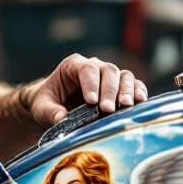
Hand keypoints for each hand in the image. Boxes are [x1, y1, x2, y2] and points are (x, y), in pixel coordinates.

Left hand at [22, 54, 147, 124]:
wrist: (55, 103)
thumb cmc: (47, 102)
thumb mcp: (42, 107)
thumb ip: (50, 111)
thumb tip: (61, 118)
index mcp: (74, 65)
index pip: (86, 69)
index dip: (91, 84)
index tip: (91, 102)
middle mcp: (95, 66)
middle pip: (108, 71)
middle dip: (109, 90)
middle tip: (107, 109)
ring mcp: (109, 76)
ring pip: (123, 76)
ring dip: (126, 90)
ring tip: (126, 106)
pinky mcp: (120, 87)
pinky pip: (134, 85)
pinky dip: (138, 92)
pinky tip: (140, 102)